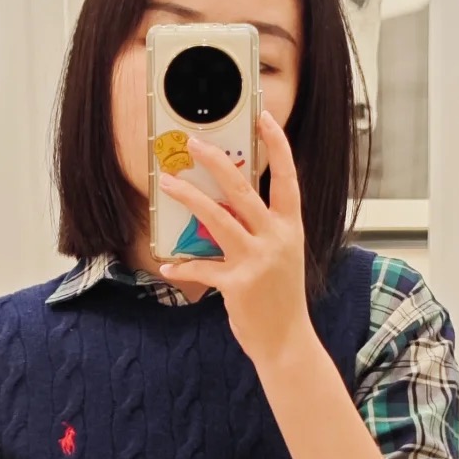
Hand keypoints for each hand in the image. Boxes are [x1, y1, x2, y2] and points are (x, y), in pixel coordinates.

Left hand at [156, 110, 315, 375]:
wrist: (286, 341)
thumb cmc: (281, 296)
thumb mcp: (282, 256)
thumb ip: (261, 229)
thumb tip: (226, 206)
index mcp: (291, 228)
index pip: (288, 178)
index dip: (277, 146)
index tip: (263, 117)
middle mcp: (277, 239)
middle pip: (243, 191)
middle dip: (216, 162)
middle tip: (194, 143)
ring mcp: (257, 261)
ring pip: (218, 219)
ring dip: (190, 198)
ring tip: (168, 183)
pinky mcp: (237, 284)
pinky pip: (203, 268)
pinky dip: (183, 265)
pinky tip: (167, 264)